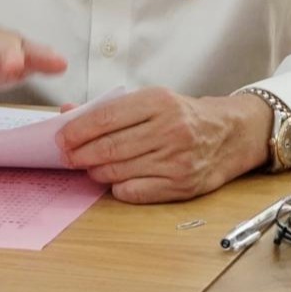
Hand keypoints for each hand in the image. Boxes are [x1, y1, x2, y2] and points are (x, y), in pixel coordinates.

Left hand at [55, 87, 271, 202]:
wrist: (228, 134)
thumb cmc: (184, 115)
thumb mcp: (152, 100)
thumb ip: (111, 108)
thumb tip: (68, 113)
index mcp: (159, 101)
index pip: (106, 117)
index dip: (77, 130)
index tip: (61, 138)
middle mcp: (169, 129)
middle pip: (109, 147)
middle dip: (80, 154)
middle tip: (67, 157)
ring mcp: (176, 159)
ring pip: (118, 170)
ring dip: (95, 171)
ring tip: (89, 167)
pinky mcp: (180, 184)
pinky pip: (135, 191)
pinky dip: (117, 187)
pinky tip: (114, 180)